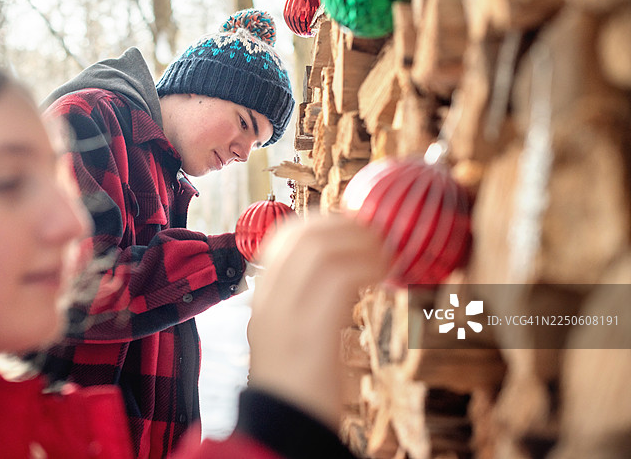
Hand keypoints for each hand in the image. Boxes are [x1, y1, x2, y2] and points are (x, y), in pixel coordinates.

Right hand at [247, 213, 387, 428]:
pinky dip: (368, 264)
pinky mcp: (312, 327)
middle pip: (304, 236)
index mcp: (265, 299)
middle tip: (375, 233)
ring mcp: (288, 311)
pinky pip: (341, 275)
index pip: (284, 238)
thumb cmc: (298, 389)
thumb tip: (338, 281)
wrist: (286, 428)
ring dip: (360, 242)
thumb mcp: (290, 339)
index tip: (349, 225)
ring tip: (385, 253)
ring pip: (322, 248)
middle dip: (344, 225)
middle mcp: (271, 298)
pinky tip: (385, 273)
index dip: (321, 222)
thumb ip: (304, 307)